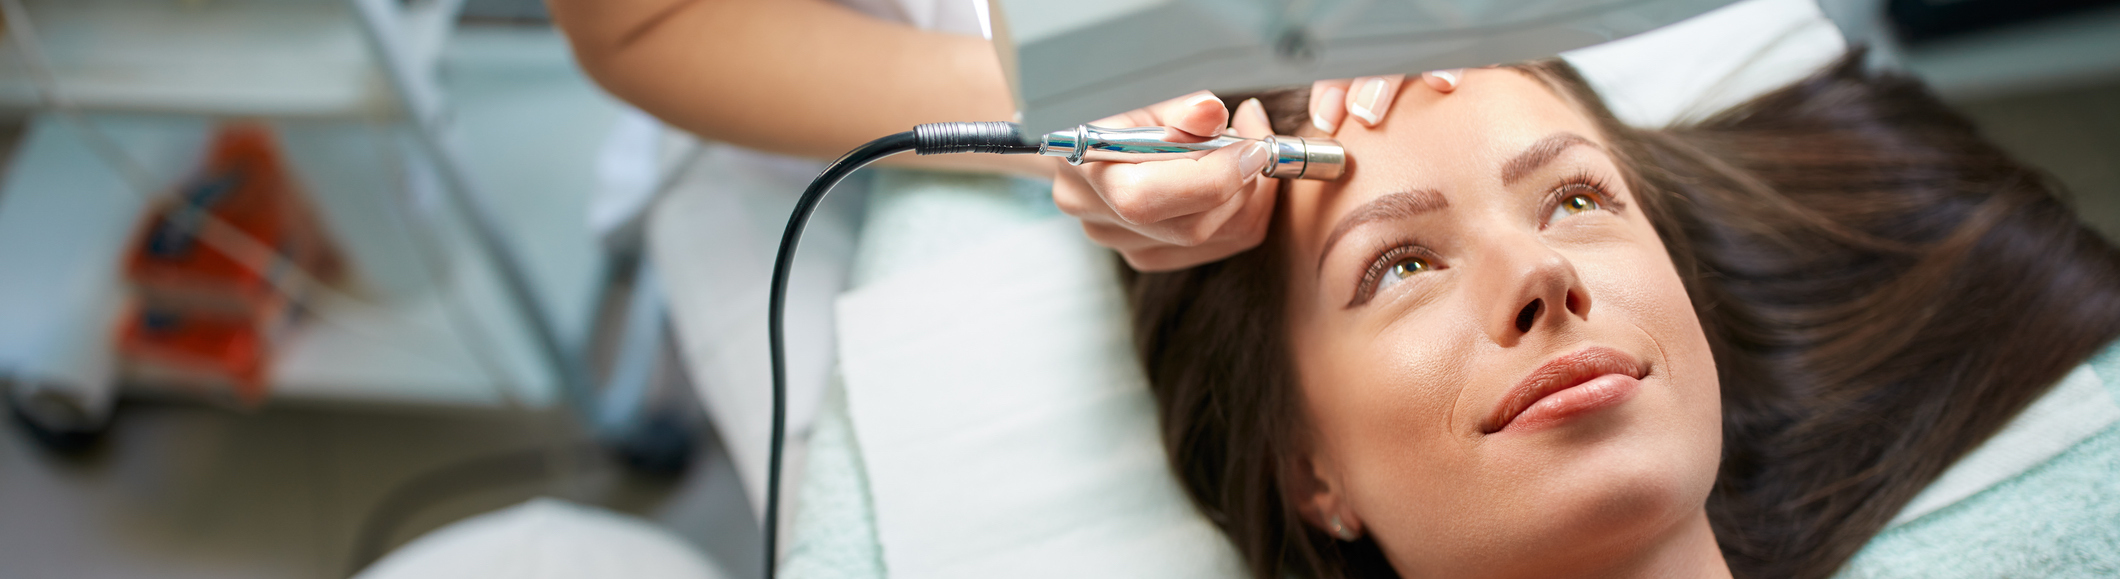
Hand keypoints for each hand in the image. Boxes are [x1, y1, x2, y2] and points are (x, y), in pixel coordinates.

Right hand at [1053, 70, 1466, 270]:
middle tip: (1261, 140)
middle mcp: (1088, 203)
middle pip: (1179, 221)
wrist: (1070, 102)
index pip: (1147, 186)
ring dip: (1240, 194)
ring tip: (1243, 135)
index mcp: (1083, 158)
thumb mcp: (1142, 73)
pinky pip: (1203, 244)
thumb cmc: (1121, 75)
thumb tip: (1211, 117)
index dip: (1208, 171)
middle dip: (1233, 184)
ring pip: (1201, 236)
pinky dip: (1232, 211)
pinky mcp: (1137, 245)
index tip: (1251, 139)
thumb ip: (1171, 100)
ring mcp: (1110, 230)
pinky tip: (1236, 169)